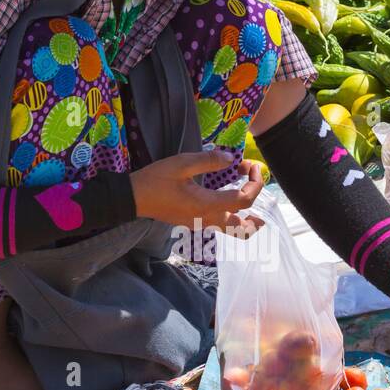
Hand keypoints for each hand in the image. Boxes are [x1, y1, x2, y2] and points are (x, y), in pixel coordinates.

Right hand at [130, 152, 263, 228]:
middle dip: (257, 209)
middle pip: (244, 228)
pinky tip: (227, 196)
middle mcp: (207, 219)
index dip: (255, 183)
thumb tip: (231, 158)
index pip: (244, 200)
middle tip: (253, 185)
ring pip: (233, 230)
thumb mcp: (182, 163)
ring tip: (247, 195)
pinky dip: (232, 215)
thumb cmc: (156, 179)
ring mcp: (201, 224)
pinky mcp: (194, 223)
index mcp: (206, 205)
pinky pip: (221, 225)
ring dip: (246, 217)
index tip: (251, 166)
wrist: (133, 198)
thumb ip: (209, 160)